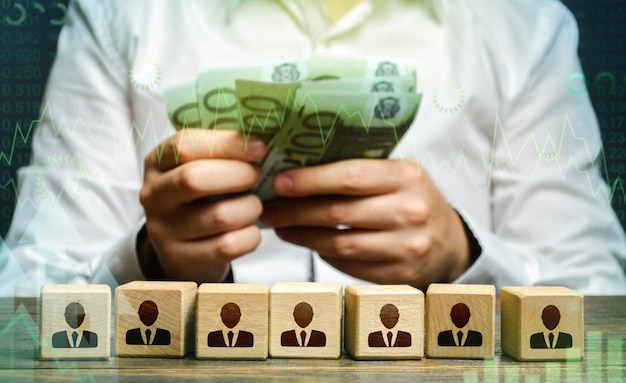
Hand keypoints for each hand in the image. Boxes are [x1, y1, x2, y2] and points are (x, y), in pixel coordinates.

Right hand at [139, 130, 265, 281]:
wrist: (184, 248)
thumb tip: (261, 138)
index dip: (227, 143)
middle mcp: (153, 195)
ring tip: (254, 205)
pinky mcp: (181, 259)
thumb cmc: (201, 197)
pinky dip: (250, 236)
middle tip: (258, 176)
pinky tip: (250, 229)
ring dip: (250, 207)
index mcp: (156, 162)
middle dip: (239, 175)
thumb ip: (221, 149)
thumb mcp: (200, 166)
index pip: (185, 144)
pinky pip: (228, 245)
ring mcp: (164, 231)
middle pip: (196, 179)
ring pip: (219, 216)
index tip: (258, 148)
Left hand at [260, 159, 470, 289]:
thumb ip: (360, 171)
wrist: (451, 243)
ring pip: (338, 243)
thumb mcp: (398, 176)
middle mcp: (409, 211)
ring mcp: (406, 247)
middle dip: (295, 211)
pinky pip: (348, 264)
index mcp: (406, 177)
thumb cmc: (413, 201)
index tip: (279, 182)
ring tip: (280, 227)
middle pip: (338, 212)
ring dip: (302, 235)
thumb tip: (299, 170)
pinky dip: (322, 253)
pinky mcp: (398, 275)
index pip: (349, 177)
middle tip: (269, 209)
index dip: (310, 180)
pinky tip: (306, 242)